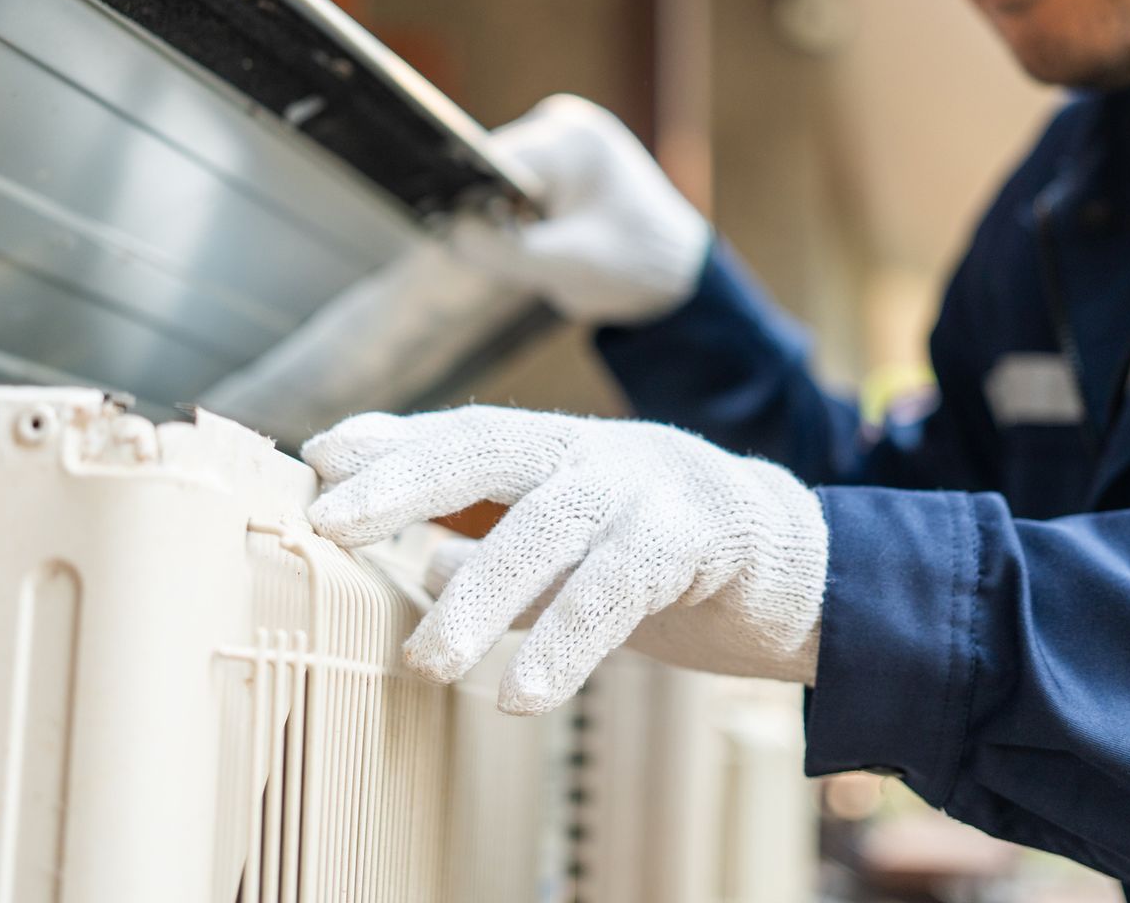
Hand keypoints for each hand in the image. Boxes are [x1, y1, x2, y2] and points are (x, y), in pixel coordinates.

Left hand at [304, 406, 827, 714]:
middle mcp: (599, 452)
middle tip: (331, 524)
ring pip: (548, 526)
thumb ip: (508, 546)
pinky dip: (565, 642)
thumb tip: (424, 561)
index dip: (391, 441)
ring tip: (427, 660)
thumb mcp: (581, 548)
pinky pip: (618, 589)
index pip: (465, 433)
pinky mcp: (699, 539)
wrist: (813, 571)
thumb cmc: (680, 559)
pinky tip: (522, 696)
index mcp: (564, 450)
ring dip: (479, 594)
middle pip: (489, 448)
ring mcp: (650, 486)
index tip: (316, 458)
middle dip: (404, 481)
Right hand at [453, 95, 710, 325]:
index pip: (490, 162)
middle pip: (489, 172)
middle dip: (493, 217)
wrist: (677, 272)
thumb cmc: (636, 266)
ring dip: (508, 221)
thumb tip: (449, 230)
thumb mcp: (567, 267)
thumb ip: (503, 249)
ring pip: (497, 183)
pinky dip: (520, 219)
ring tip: (552, 245)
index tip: (466, 241)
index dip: (469, 204)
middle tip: (531, 254)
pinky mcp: (556, 160)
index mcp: (570, 138)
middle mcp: (562, 123)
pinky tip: (553, 237)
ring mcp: (559, 138)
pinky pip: (513, 188)